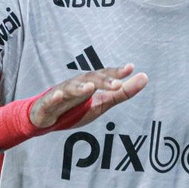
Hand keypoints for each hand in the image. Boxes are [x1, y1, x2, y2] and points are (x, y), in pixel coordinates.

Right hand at [29, 64, 147, 128]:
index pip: (104, 76)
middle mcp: (75, 85)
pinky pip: (51, 100)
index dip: (116, 73)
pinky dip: (55, 97)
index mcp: (89, 84)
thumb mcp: (102, 103)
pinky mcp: (47, 105)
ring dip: (80, 88)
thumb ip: (122, 92)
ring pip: (71, 88)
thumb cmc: (74, 108)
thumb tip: (145, 77)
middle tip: (117, 84)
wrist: (44, 119)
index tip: (130, 68)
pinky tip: (59, 95)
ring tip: (90, 88)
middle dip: (103, 81)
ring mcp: (60, 94)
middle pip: (90, 79)